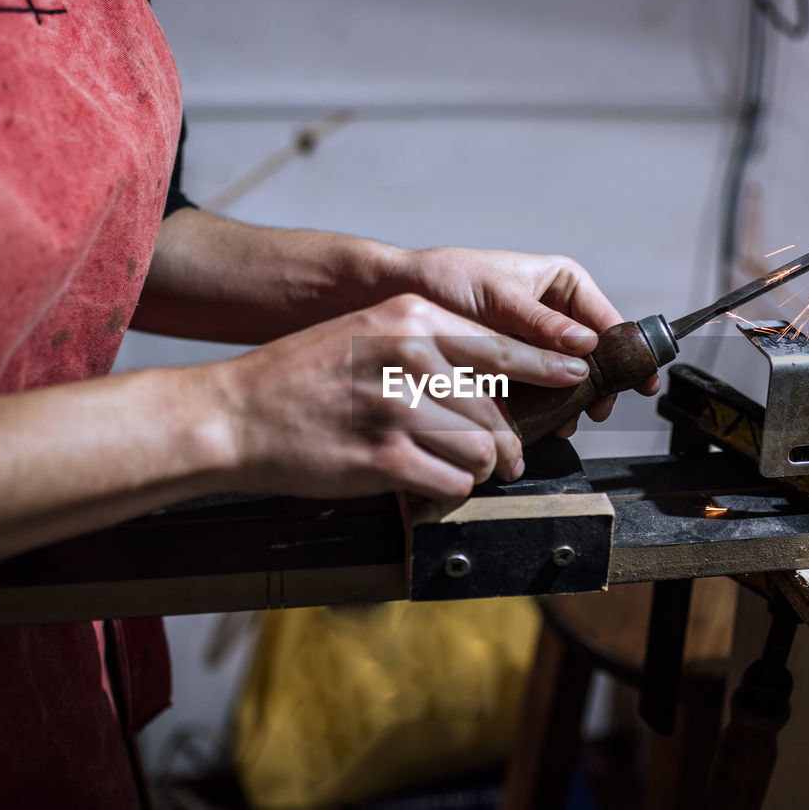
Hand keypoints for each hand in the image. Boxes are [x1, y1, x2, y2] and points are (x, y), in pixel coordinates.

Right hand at [212, 294, 589, 500]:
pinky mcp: (384, 457)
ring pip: (481, 451)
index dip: (547, 365)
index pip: (502, 346)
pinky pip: (451, 483)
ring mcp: (397, 408)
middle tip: (511, 459)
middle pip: (497, 409)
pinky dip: (450, 490)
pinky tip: (432, 483)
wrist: (234, 414)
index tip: (575, 374)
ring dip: (479, 470)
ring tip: (464, 472)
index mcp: (410, 319)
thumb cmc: (302, 376)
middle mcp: (409, 357)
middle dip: (511, 443)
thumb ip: (430, 346)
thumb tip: (494, 380)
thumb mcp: (369, 333)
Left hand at [397, 247, 660, 433]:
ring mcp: (537, 343)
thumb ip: (540, 324)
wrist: (398, 294)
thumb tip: (586, 344)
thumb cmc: (445, 279)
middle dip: (598, 385)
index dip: (629, 350)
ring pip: (569, 378)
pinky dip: (544, 407)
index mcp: (563, 284)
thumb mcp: (497, 296)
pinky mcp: (516, 366)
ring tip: (564, 421)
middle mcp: (556, 313)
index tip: (641, 379)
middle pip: (595, 355)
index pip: (608, 320)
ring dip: (570, 402)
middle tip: (596, 410)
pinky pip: (541, 390)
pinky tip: (541, 421)